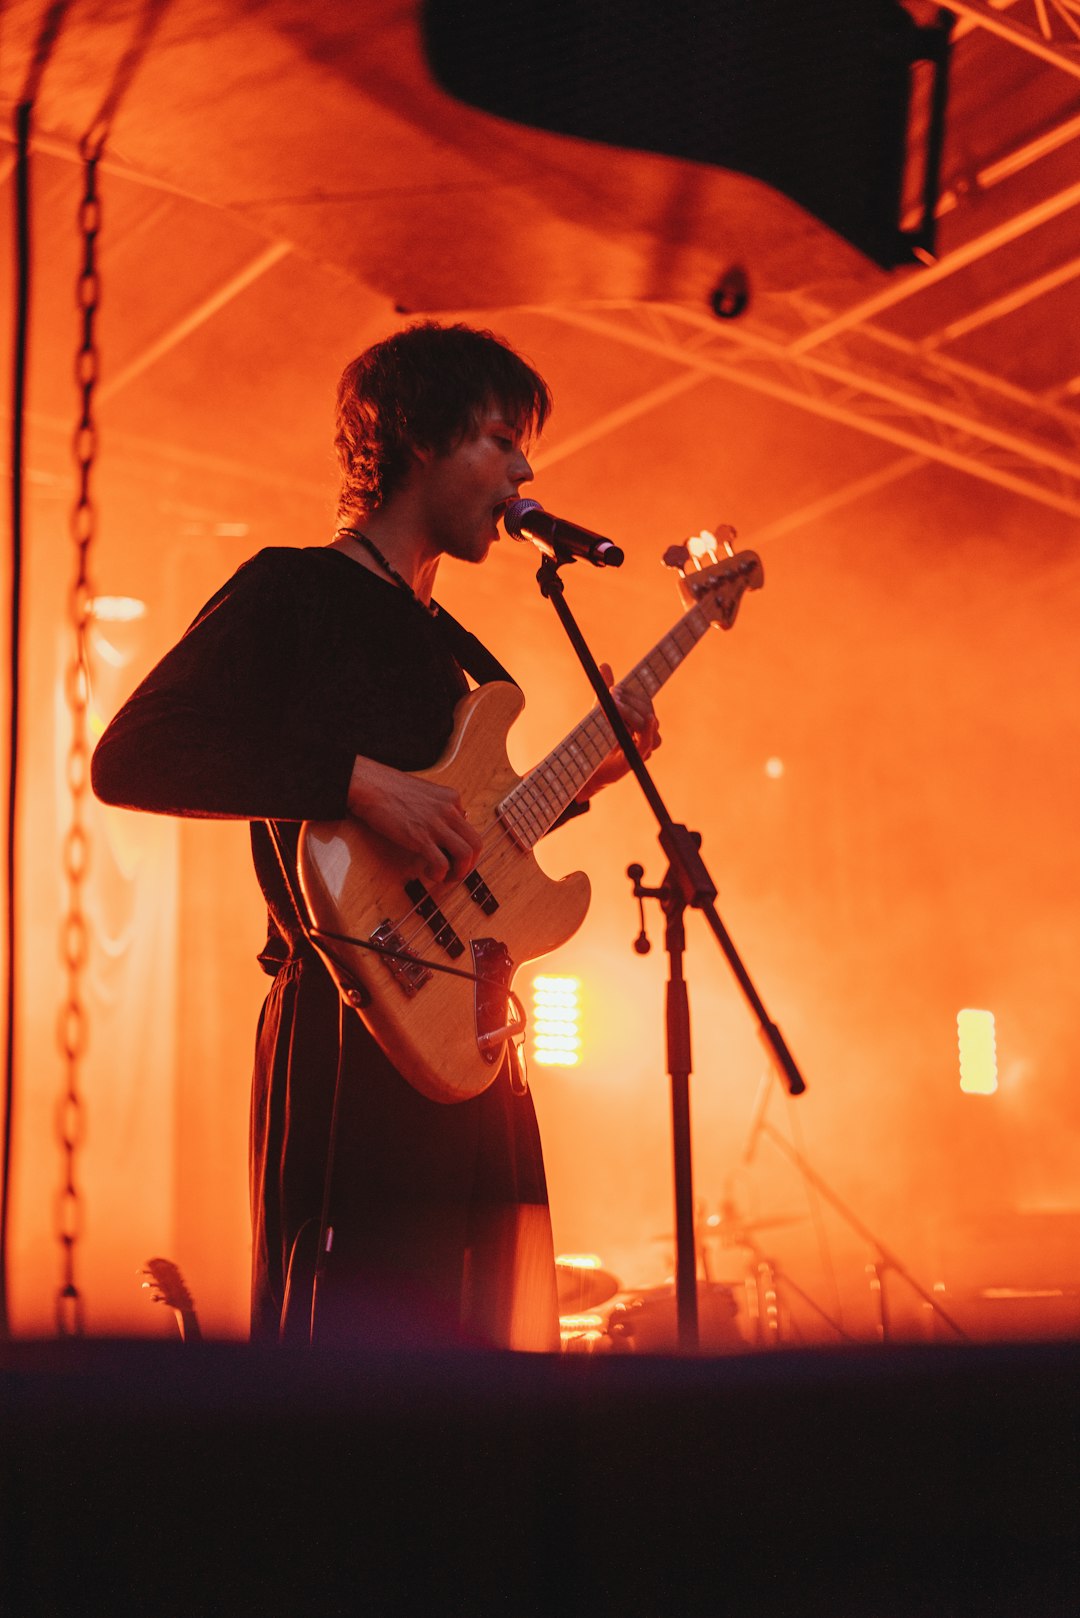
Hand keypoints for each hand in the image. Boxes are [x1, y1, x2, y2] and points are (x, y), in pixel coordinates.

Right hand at [347, 755, 482, 885]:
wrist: (369, 785)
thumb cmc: (389, 788)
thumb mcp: (424, 792)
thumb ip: (439, 806)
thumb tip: (448, 825)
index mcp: (451, 797)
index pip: (470, 828)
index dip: (463, 846)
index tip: (453, 855)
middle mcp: (449, 810)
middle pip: (476, 843)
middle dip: (470, 864)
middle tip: (457, 872)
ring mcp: (436, 824)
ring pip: (465, 855)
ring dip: (459, 872)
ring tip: (446, 877)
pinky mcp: (420, 838)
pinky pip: (442, 864)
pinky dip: (439, 874)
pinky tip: (428, 872)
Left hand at [578, 662, 661, 798]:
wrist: (586, 764)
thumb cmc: (596, 738)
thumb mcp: (600, 709)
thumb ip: (605, 689)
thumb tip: (605, 664)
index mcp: (638, 719)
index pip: (645, 701)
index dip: (635, 693)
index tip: (617, 688)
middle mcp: (645, 731)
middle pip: (648, 710)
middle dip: (631, 700)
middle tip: (612, 693)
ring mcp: (643, 744)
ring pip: (650, 723)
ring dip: (632, 711)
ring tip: (614, 705)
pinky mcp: (638, 757)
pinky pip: (648, 741)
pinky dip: (645, 729)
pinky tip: (639, 719)